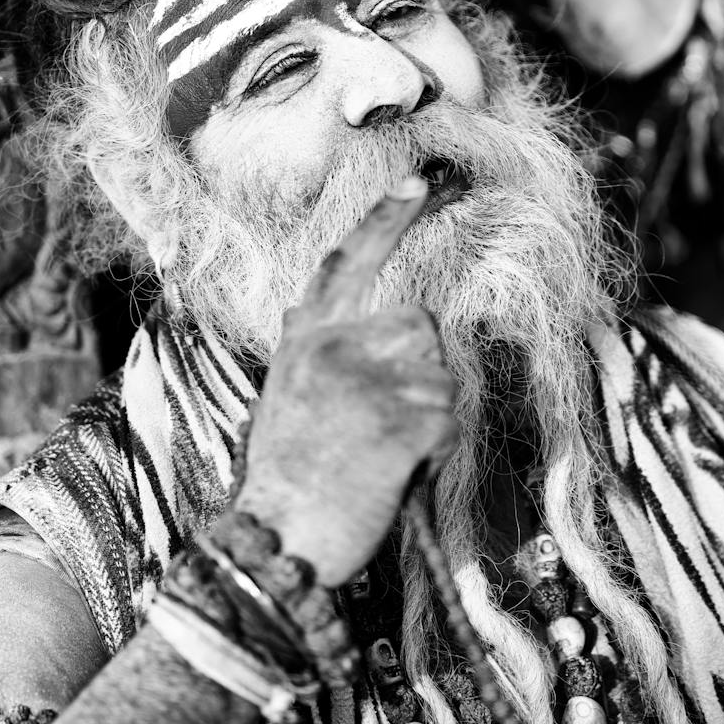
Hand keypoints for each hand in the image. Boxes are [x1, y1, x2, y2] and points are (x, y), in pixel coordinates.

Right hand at [226, 177, 457, 585]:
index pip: (347, 261)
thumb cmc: (291, 478)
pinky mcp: (396, 416)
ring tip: (384, 450)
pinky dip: (437, 448)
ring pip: (440, 368)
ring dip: (430, 410)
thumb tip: (326, 312)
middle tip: (385, 422)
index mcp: (304, 338)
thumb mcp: (286, 395)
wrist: (275, 542)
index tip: (419, 181)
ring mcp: (363, 378)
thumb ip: (315, 349)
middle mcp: (329, 345)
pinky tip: (396, 470)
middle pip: (420, 320)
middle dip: (422, 366)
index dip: (386, 219)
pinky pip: (448, 415)